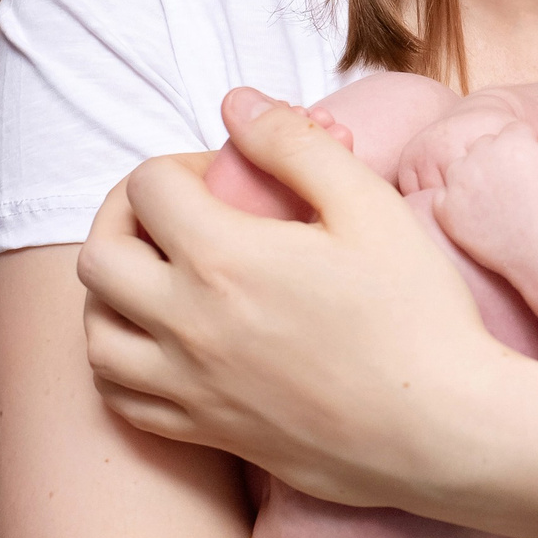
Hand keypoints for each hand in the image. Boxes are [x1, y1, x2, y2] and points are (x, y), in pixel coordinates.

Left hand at [75, 89, 513, 507]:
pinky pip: (121, 398)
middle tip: (181, 213)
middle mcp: (188, 324)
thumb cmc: (417, 313)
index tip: (231, 177)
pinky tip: (164, 343)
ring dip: (116, 293)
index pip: (147, 187)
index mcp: (223, 258)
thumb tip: (236, 105)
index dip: (184, 165)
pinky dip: (123, 362)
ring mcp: (191, 386)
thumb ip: (294, 143)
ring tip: (164, 277)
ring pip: (97, 334)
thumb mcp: (368, 205)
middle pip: (100, 257)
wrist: (441, 429)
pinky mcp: (207, 432)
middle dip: (128, 216)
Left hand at [429, 120, 537, 281]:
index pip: (508, 134)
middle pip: (481, 147)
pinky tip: (476, 217)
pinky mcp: (445, 210)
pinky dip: (453, 205)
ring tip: (493, 203)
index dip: (521, 155)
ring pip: (457, 168)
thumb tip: (528, 126)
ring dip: (470, 179)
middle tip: (511, 192)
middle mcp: (480, 157)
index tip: (528, 176)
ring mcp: (459, 184)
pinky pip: (441, 197)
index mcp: (509, 140)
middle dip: (493, 163)